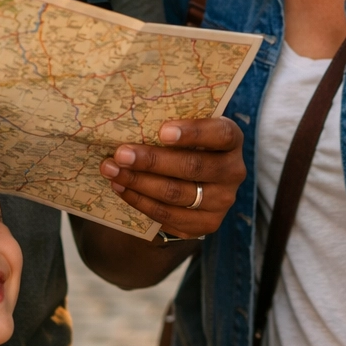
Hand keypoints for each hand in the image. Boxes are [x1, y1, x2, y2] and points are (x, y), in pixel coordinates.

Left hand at [100, 117, 245, 237]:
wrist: (195, 186)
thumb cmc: (186, 147)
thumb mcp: (188, 132)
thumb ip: (172, 128)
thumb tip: (131, 121)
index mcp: (231, 140)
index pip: (221, 134)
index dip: (193, 132)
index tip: (162, 130)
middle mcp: (233, 171)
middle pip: (192, 166)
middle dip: (152, 160)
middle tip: (121, 154)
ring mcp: (222, 201)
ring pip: (177, 193)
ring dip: (139, 182)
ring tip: (113, 170)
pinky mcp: (206, 224)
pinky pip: (168, 214)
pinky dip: (140, 201)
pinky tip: (121, 187)